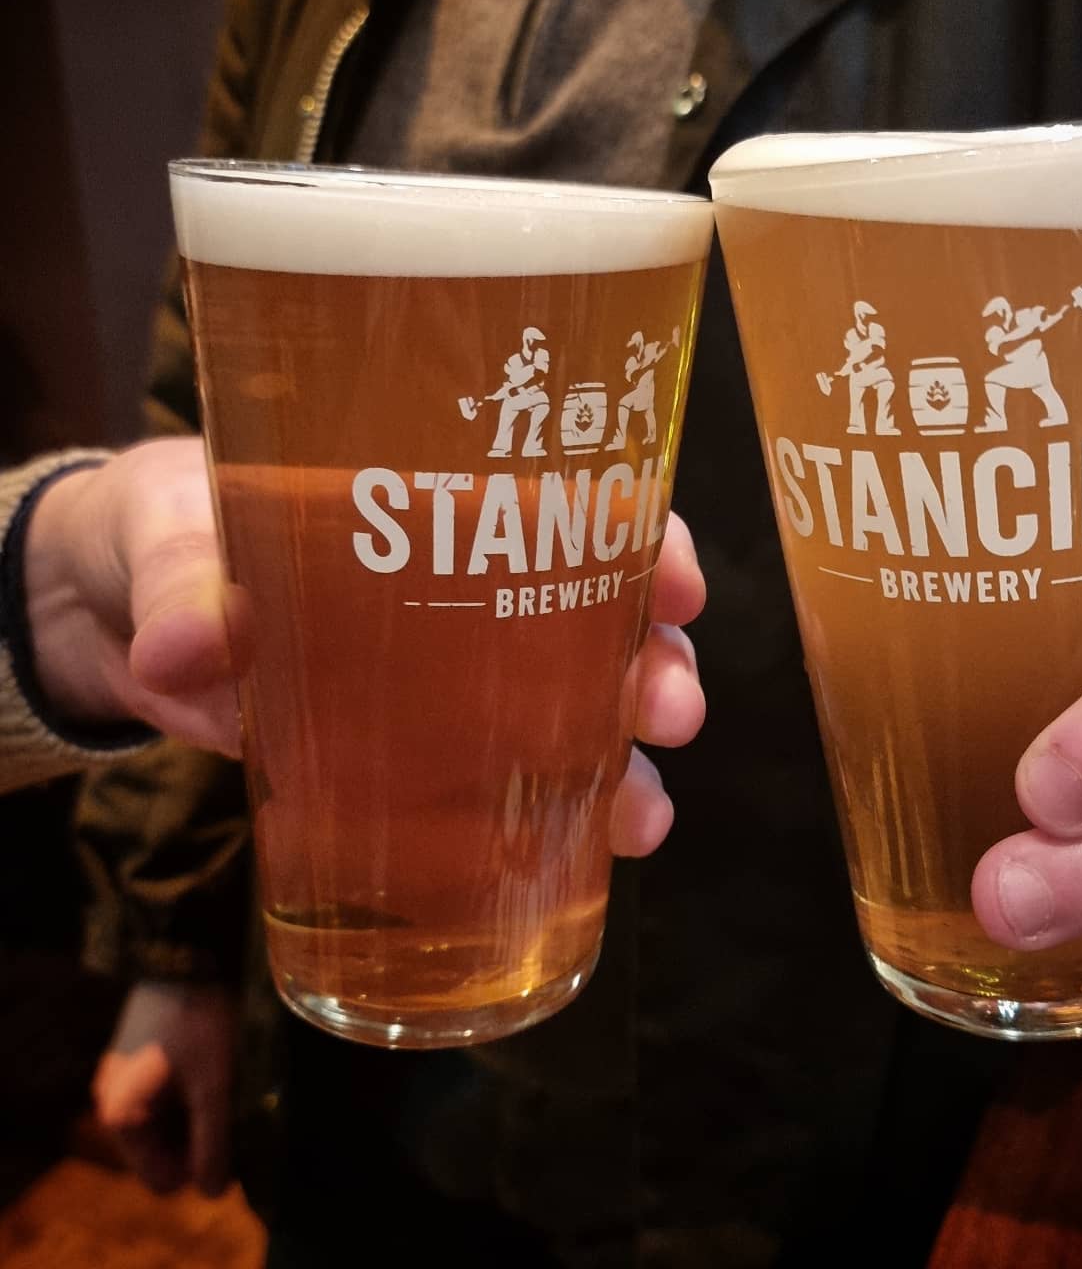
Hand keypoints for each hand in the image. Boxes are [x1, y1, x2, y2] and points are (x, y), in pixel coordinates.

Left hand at [22, 442, 707, 861]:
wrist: (114, 611)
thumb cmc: (168, 529)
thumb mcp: (168, 525)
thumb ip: (176, 571)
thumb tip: (187, 646)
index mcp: (441, 506)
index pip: (574, 506)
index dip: (643, 538)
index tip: (680, 583)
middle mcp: (470, 594)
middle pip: (600, 619)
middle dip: (654, 667)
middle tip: (669, 708)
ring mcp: (448, 685)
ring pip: (576, 715)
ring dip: (625, 763)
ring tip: (640, 817)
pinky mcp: (412, 761)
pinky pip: (510, 792)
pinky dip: (563, 826)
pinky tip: (593, 862)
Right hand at [91, 981, 237, 1196]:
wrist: (186, 953)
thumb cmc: (201, 1020)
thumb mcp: (215, 1084)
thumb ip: (213, 1141)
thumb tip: (213, 1194)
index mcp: (123, 1119)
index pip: (163, 1180)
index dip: (201, 1168)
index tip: (233, 1135)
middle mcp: (112, 1104)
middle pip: (164, 1151)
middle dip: (200, 1139)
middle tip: (236, 1107)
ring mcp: (122, 1079)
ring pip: (166, 1122)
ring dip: (197, 1114)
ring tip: (229, 1083)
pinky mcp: (136, 1056)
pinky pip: (164, 1096)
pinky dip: (189, 1091)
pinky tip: (216, 1065)